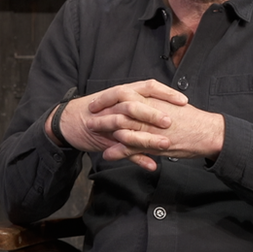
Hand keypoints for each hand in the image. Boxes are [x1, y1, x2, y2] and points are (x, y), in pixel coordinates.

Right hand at [47, 80, 187, 167]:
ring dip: (148, 138)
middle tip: (170, 122)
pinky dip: (137, 158)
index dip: (166, 93)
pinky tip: (151, 165)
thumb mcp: (119, 101)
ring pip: (129, 128)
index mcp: (124, 92)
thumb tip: (166, 107)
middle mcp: (116, 104)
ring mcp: (109, 122)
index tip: (183, 100)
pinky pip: (122, 150)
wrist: (68, 121)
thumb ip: (140, 103)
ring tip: (165, 145)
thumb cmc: (97, 110)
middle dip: (153, 114)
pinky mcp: (105, 139)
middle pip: (136, 104)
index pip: (148, 87)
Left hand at [87, 93, 225, 170]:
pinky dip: (117, 152)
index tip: (97, 100)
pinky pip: (131, 148)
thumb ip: (155, 104)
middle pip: (118, 108)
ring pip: (121, 127)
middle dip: (102, 110)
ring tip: (91, 131)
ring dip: (105, 130)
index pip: (125, 94)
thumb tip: (144, 101)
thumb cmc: (192, 119)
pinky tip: (107, 154)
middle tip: (89, 113)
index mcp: (153, 99)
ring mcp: (150, 128)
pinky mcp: (153, 144)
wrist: (207, 132)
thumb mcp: (170, 106)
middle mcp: (149, 111)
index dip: (108, 97)